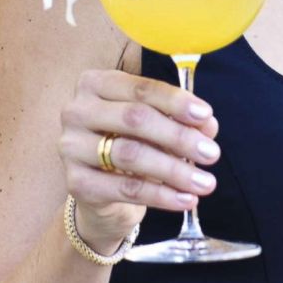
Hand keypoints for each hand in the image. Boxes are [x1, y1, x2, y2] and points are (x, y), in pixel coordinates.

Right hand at [56, 68, 221, 248]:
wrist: (100, 191)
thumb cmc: (130, 144)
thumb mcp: (155, 127)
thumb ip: (180, 120)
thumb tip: (207, 124)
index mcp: (95, 84)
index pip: (140, 88)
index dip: (175, 101)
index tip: (206, 115)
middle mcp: (76, 110)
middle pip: (134, 118)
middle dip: (178, 136)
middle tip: (211, 153)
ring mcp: (71, 146)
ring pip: (130, 154)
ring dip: (174, 169)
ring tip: (205, 182)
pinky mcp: (75, 182)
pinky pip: (126, 188)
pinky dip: (161, 195)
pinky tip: (186, 199)